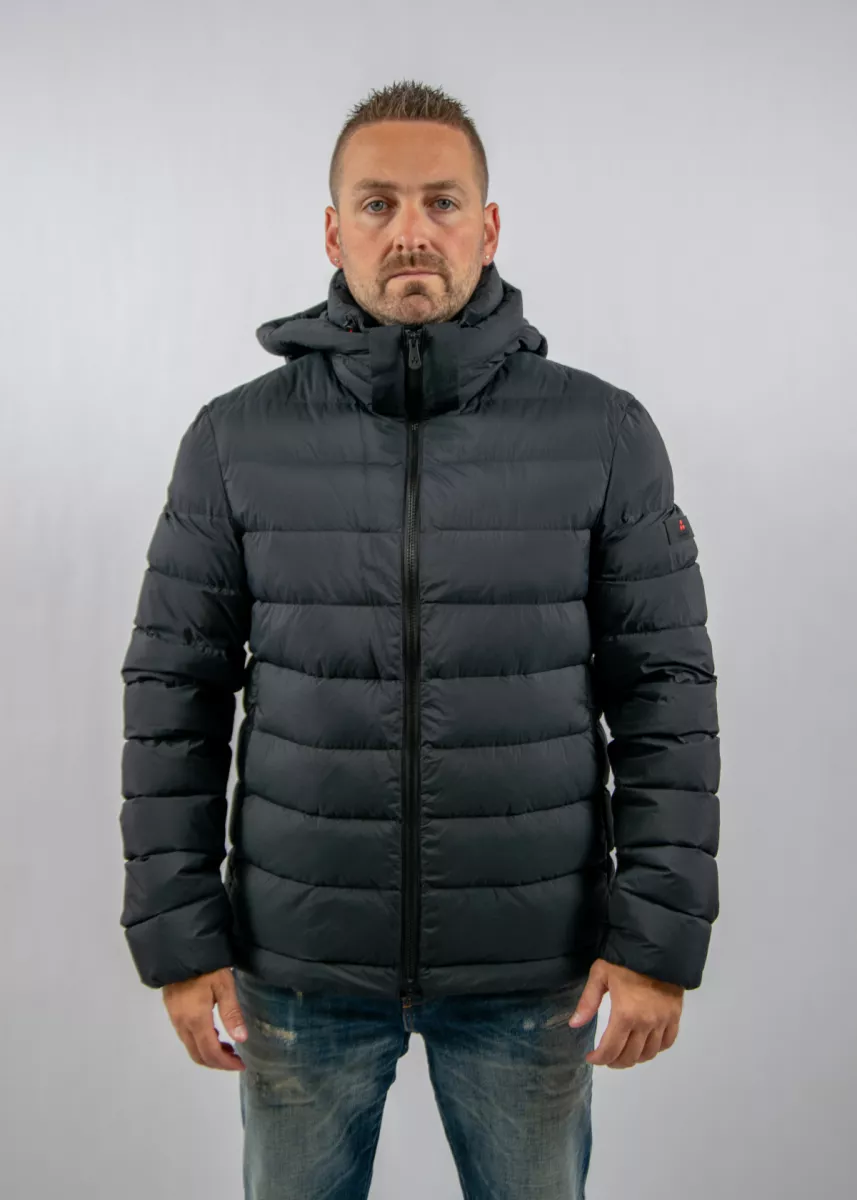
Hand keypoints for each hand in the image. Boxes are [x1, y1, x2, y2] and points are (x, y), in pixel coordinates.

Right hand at [162, 966, 247, 1070]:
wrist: (180, 949)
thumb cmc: (207, 966)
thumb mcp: (224, 985)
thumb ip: (232, 1013)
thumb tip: (241, 1039)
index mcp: (196, 1020)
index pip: (211, 1052)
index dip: (226, 1063)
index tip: (241, 1064)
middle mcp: (182, 1024)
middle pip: (198, 1055)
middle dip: (217, 1063)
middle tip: (236, 1060)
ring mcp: (175, 1018)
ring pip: (191, 1047)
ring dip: (209, 1053)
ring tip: (228, 1048)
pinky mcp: (172, 1011)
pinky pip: (186, 1037)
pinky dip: (200, 1043)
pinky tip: (214, 1034)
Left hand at [568, 958, 683, 1067]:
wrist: (657, 947)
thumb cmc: (624, 960)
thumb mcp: (600, 975)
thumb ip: (588, 1002)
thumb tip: (574, 1025)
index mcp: (625, 1015)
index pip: (610, 1049)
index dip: (599, 1059)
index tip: (591, 1058)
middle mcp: (645, 1024)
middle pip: (630, 1056)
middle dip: (615, 1061)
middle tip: (606, 1057)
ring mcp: (663, 1022)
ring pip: (649, 1053)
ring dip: (635, 1058)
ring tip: (624, 1053)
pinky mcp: (675, 1016)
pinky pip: (667, 1042)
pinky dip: (656, 1049)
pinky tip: (646, 1045)